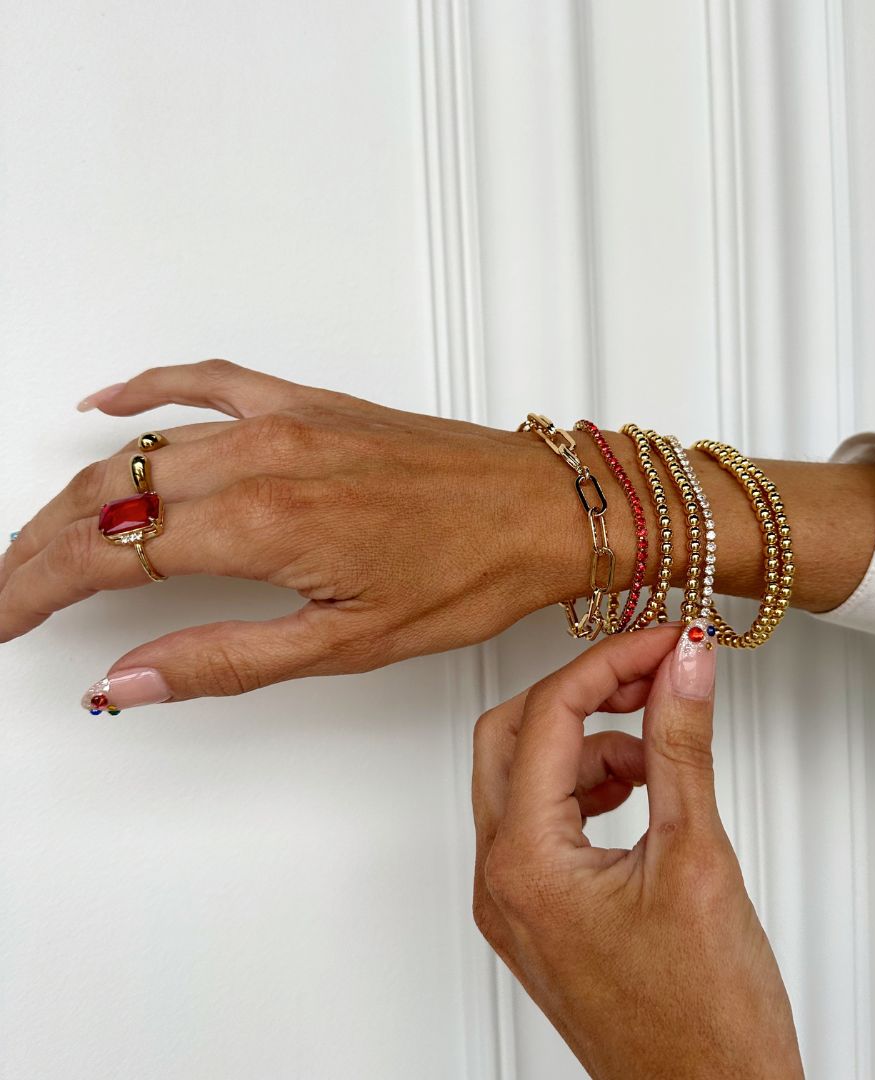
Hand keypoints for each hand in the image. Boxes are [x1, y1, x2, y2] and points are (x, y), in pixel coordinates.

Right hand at [0, 360, 590, 707]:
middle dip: (43, 545)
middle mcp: (261, 458)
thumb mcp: (345, 644)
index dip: (36, 587)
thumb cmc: (470, 575)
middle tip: (11, 586)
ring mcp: (284, 420)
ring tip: (44, 532)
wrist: (542, 510)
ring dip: (83, 490)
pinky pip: (206, 381)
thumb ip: (223, 659)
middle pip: (108, 496)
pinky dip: (146, 390)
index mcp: (263, 524)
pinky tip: (105, 402)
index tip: (2, 616)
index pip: (107, 553)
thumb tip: (124, 680)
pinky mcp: (310, 403)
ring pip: (144, 446)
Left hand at [471, 621, 802, 1078]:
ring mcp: (515, 901)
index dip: (609, 662)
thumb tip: (683, 666)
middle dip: (581, 692)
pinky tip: (639, 789)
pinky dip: (584, 785)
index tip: (664, 640)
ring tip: (655, 749)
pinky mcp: (541, 913)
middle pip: (511, 735)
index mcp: (526, 864)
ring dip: (585, 741)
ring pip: (522, 775)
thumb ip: (680, 746)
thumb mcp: (698, 858)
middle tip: (650, 672)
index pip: (548, 716)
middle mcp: (503, 882)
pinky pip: (541, 819)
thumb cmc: (706, 1023)